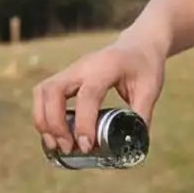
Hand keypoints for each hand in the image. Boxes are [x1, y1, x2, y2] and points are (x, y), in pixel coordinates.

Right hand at [32, 37, 164, 152]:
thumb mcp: (150, 90)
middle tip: (66, 148)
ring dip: (43, 121)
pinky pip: (43, 95)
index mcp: (106, 68)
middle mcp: (82, 67)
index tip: (87, 146)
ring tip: (55, 145)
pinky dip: (42, 116)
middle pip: (53, 91)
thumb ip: (140, 117)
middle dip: (54, 124)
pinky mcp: (64, 77)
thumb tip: (132, 148)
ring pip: (43, 92)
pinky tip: (53, 134)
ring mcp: (70, 70)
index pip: (87, 95)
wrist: (138, 45)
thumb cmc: (145, 67)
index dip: (84, 123)